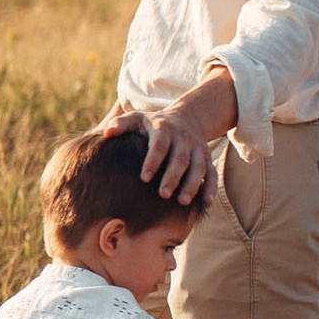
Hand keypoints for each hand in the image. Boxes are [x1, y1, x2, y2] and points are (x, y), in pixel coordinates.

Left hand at [102, 65, 236, 206]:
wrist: (187, 117)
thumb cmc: (153, 123)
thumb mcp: (137, 118)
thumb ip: (120, 124)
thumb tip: (107, 132)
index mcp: (164, 129)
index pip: (159, 145)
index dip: (152, 161)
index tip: (144, 178)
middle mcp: (183, 139)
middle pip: (180, 159)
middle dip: (172, 177)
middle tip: (162, 194)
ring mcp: (197, 149)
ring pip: (198, 167)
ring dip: (192, 184)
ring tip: (182, 201)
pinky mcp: (206, 158)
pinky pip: (211, 172)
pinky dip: (211, 186)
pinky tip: (207, 201)